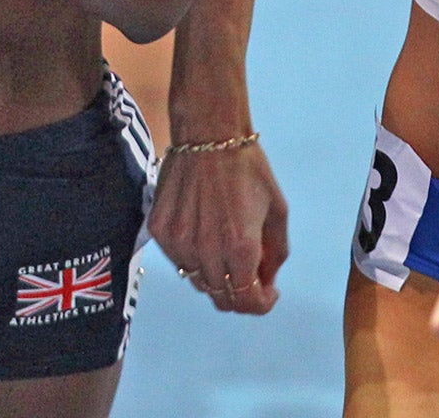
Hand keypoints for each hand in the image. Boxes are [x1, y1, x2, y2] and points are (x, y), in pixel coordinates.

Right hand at [149, 140, 287, 314]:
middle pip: (222, 298)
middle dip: (241, 293)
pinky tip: (203, 237)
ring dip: (216, 278)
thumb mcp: (277, 211)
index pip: (247, 302)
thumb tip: (266, 281)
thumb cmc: (248, 169)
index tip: (267, 293)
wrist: (207, 135)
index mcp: (241, 246)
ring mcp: (179, 242)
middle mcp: (207, 250)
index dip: (261, 304)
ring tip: (225, 253)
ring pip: (198, 282)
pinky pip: (178, 261)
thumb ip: (276, 253)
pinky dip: (193, 259)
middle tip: (249, 275)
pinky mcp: (160, 230)